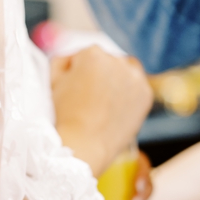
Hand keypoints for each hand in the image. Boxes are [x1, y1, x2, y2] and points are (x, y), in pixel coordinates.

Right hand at [51, 46, 152, 175]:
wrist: (83, 145)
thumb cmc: (64, 115)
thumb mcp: (53, 81)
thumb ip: (63, 61)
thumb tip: (75, 59)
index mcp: (92, 53)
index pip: (84, 56)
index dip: (76, 72)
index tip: (73, 88)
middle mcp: (117, 60)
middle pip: (107, 62)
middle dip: (99, 74)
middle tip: (90, 96)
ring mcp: (135, 78)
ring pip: (125, 71)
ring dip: (117, 80)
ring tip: (105, 100)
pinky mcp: (146, 94)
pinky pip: (137, 88)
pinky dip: (129, 95)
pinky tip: (116, 108)